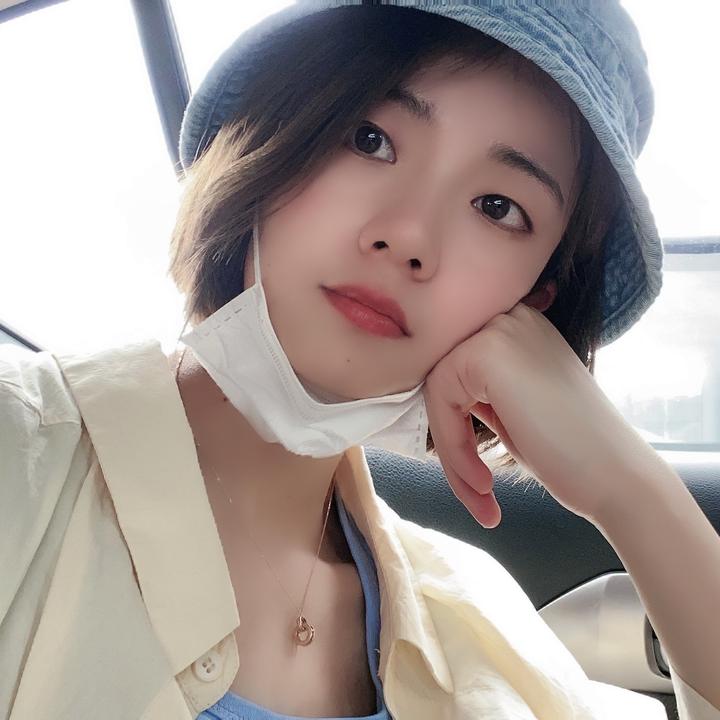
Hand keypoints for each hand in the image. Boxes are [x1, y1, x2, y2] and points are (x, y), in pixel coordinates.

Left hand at [422, 296, 653, 527]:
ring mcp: (499, 330)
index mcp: (522, 329)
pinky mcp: (484, 352)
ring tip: (480, 495)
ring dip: (453, 455)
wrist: (617, 476)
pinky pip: (441, 403)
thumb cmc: (573, 450)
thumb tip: (436, 391)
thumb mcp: (516, 407)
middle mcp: (511, 319)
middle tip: (476, 491)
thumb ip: (480, 390)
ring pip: (439, 394)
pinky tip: (484, 484)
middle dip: (452, 442)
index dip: (457, 425)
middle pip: (446, 380)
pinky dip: (455, 451)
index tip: (475, 476)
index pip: (460, 371)